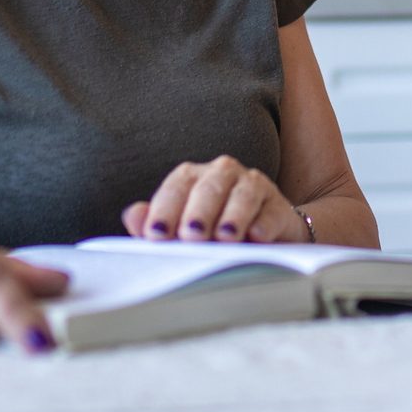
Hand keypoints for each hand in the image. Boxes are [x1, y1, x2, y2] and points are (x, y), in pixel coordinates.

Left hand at [120, 156, 308, 243]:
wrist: (263, 233)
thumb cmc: (212, 231)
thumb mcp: (180, 229)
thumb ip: (154, 223)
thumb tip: (133, 217)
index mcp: (193, 177)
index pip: (176, 188)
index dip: (164, 211)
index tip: (155, 235)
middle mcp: (223, 174)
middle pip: (209, 187)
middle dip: (198, 212)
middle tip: (191, 236)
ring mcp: (253, 186)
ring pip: (243, 193)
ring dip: (233, 216)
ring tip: (225, 238)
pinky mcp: (278, 205)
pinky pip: (272, 211)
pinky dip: (264, 224)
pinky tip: (257, 237)